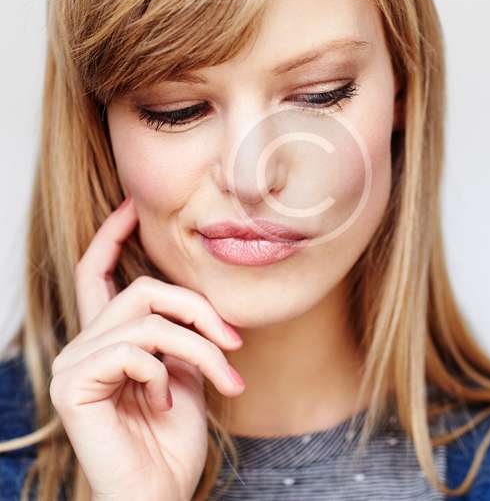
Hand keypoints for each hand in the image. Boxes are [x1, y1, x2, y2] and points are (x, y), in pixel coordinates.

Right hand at [49, 196, 244, 500]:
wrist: (162, 493)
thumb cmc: (174, 436)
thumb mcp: (187, 368)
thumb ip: (180, 328)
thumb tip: (198, 294)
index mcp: (109, 337)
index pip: (99, 271)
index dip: (114, 233)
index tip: (133, 202)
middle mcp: (83, 344)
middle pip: (143, 288)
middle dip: (198, 309)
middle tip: (234, 342)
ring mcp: (72, 364)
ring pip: (149, 319)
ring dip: (199, 347)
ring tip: (224, 378)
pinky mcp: (71, 385)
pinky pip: (135, 350)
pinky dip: (165, 373)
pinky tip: (163, 403)